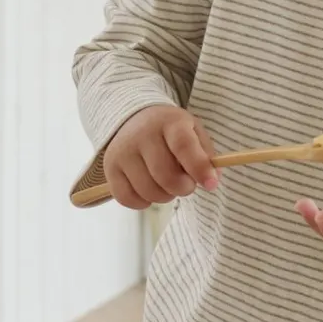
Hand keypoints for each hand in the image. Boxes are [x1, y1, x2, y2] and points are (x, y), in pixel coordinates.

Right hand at [104, 105, 218, 209]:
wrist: (134, 119)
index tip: (211, 185)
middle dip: (183, 188)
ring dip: (165, 196)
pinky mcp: (110, 169)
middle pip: (165, 176)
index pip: (183, 146)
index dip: (199, 168)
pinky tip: (149, 190)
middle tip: (186, 184)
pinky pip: (127, 199)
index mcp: (169, 122)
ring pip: (148, 191)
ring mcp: (123, 152)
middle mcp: (142, 135)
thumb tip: (212, 181)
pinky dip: (143, 202)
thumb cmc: (171, 131)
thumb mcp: (193, 132)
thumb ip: (206, 156)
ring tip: (167, 184)